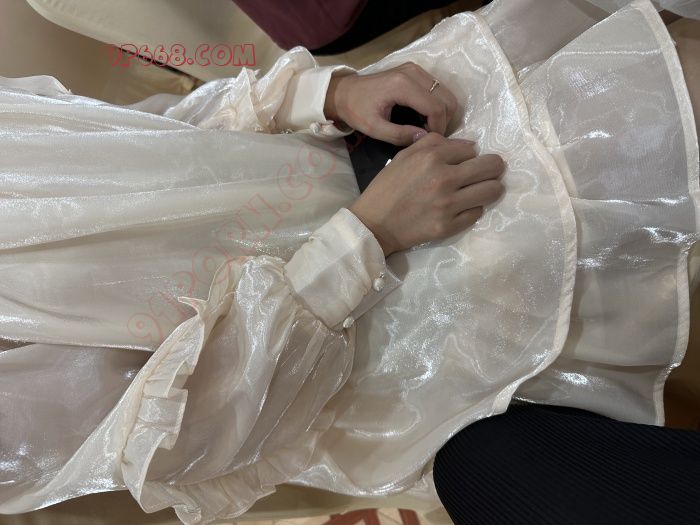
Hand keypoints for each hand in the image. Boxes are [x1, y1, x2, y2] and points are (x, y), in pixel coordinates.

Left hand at [324, 63, 457, 145]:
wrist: (345, 92)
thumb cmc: (356, 110)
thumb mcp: (374, 129)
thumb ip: (399, 135)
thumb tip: (424, 138)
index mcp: (403, 85)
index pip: (436, 108)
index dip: (438, 128)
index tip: (429, 141)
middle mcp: (413, 72)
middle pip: (447, 99)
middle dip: (442, 121)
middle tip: (427, 135)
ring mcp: (416, 69)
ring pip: (445, 94)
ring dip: (441, 113)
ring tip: (424, 127)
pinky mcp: (416, 70)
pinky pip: (438, 89)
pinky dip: (436, 105)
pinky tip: (422, 117)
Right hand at [349, 133, 504, 255]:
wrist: (374, 223)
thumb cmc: (387, 187)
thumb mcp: (404, 155)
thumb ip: (434, 143)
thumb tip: (469, 145)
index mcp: (432, 157)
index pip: (472, 150)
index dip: (469, 156)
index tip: (463, 164)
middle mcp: (444, 178)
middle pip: (492, 166)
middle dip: (492, 168)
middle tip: (485, 174)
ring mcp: (448, 204)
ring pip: (492, 190)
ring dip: (489, 189)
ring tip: (479, 190)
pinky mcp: (449, 226)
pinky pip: (478, 213)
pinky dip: (472, 209)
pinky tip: (461, 208)